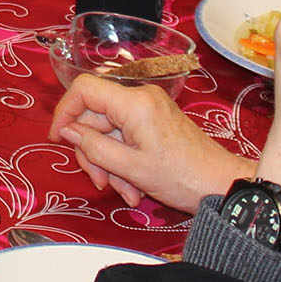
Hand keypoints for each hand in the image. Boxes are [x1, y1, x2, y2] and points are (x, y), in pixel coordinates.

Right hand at [50, 75, 247, 213]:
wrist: (222, 185)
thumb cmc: (181, 177)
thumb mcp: (131, 168)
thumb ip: (93, 147)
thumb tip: (67, 131)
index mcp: (134, 103)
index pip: (85, 89)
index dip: (65, 111)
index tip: (59, 139)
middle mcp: (140, 98)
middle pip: (95, 115)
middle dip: (93, 151)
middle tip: (100, 182)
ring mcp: (149, 109)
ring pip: (109, 130)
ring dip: (109, 163)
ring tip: (125, 193)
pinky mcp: (155, 121)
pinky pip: (125, 136)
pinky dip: (123, 161)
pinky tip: (133, 187)